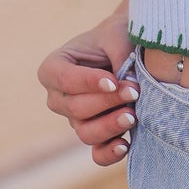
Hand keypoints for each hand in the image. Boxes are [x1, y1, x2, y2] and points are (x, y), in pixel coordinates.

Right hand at [39, 24, 139, 166]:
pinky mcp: (96, 134)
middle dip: (107, 102)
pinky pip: (96, 153)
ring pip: (86, 133)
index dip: (88, 83)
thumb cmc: (118, 35)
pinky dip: (109, 153)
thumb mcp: (117, 34)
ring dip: (110, 126)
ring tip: (133, 116)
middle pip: (76, 108)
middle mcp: (58, 97)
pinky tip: (125, 145)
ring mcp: (75, 119)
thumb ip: (120, 55)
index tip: (113, 81)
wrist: (129, 47)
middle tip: (135, 91)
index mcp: (54, 68)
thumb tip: (129, 85)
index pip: (64, 80)